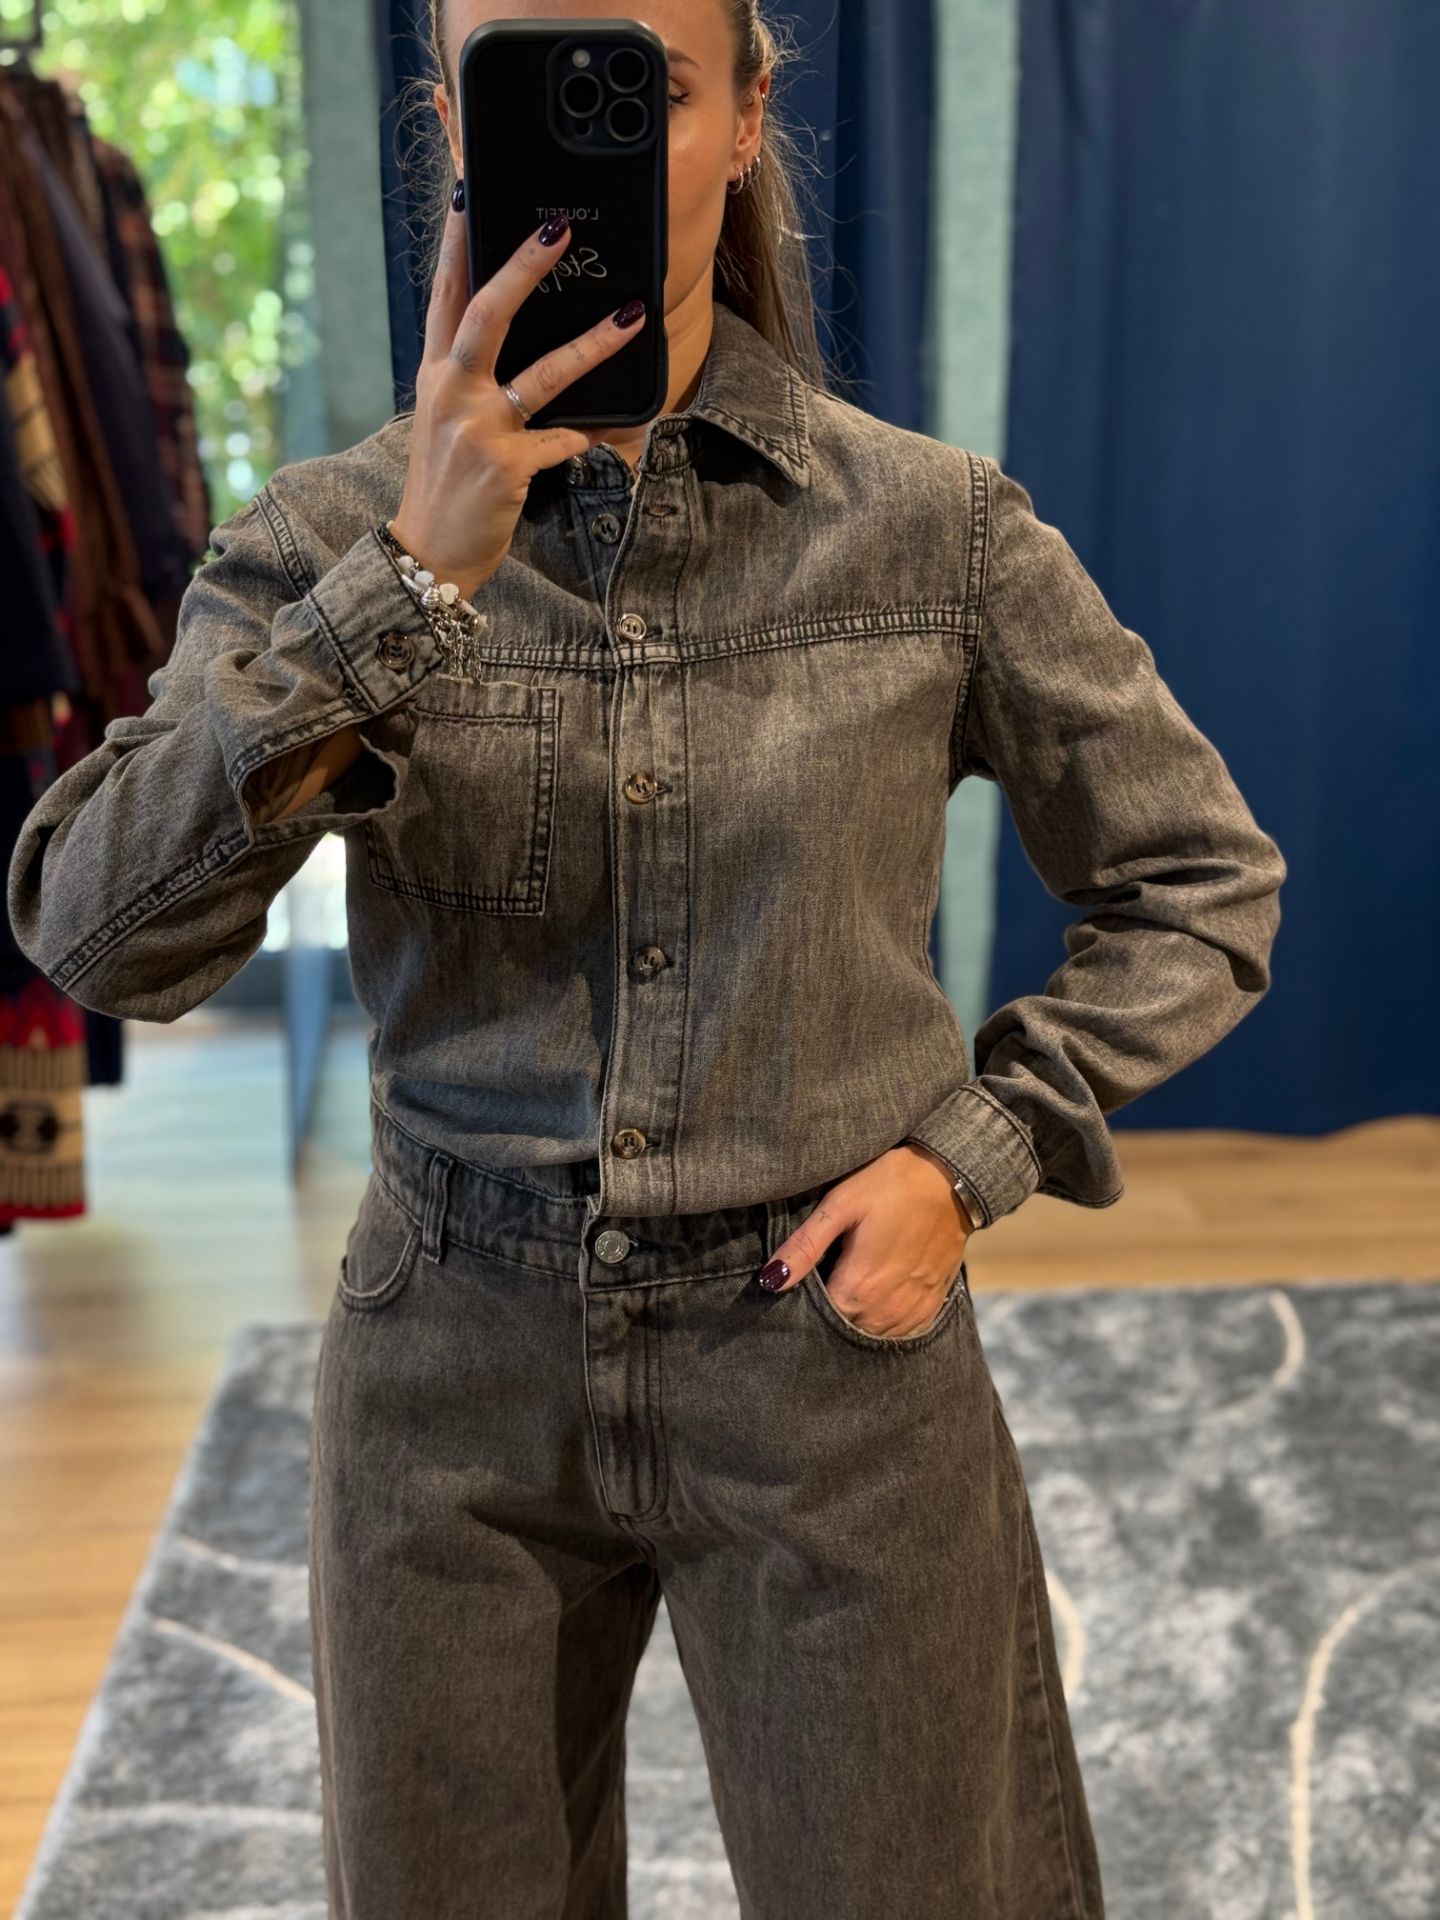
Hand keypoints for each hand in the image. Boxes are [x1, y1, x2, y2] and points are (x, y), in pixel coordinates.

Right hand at [392, 198, 649, 599]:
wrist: (428, 554)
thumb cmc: (445, 485)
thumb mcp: (444, 422)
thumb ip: (471, 379)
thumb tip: (516, 337)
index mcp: (435, 374)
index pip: (444, 295)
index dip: (455, 243)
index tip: (469, 193)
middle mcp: (451, 392)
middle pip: (487, 313)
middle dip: (523, 266)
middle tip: (558, 228)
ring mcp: (478, 429)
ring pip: (543, 373)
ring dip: (593, 343)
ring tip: (632, 314)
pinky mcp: (506, 466)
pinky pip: (563, 440)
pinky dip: (589, 435)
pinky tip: (610, 429)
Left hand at [760, 1143, 974, 1336]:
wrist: (952, 1177)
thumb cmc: (891, 1184)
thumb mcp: (841, 1205)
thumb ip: (805, 1246)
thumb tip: (770, 1281)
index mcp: (858, 1288)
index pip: (820, 1320)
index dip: (805, 1306)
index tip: (801, 1286)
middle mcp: (886, 1309)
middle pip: (845, 1328)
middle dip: (830, 1313)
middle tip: (826, 1279)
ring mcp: (913, 1309)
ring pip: (872, 1333)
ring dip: (858, 1318)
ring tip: (850, 1286)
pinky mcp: (932, 1302)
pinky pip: (901, 1329)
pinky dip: (885, 1320)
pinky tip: (877, 1297)